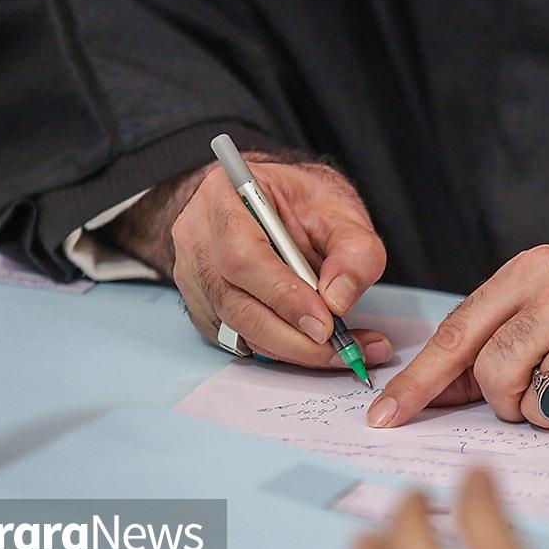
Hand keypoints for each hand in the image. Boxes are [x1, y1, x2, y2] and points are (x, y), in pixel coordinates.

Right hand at [107, 154, 392, 366]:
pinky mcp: (205, 308)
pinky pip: (241, 340)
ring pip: (239, 328)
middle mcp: (197, 239)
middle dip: (294, 337)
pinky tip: (318, 348)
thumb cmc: (300, 203)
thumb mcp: (340, 208)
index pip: (242, 256)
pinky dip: (283, 350)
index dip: (283, 296)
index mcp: (222, 197)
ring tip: (344, 351)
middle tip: (343, 350)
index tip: (325, 322)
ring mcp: (195, 277)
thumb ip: (353, 249)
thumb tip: (339, 299)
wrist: (273, 207)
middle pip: (236, 303)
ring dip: (294, 349)